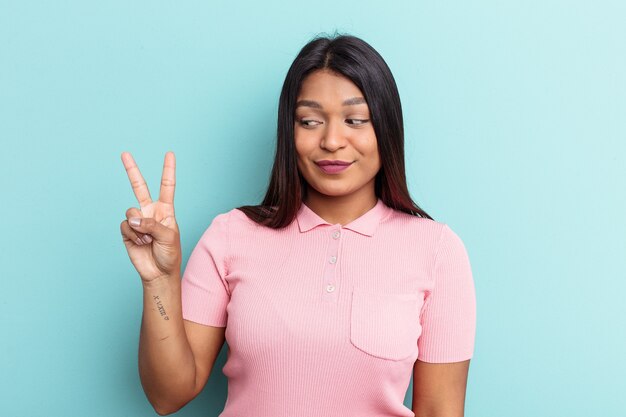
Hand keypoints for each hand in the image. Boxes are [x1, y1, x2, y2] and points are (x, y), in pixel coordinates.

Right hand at [120, 151, 181, 283]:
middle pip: (139, 187)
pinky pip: (125, 226)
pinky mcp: (127, 231)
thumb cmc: (170, 254)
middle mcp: (150, 211)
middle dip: (131, 170)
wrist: (158, 273)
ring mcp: (138, 220)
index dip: (168, 170)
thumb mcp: (168, 237)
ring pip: (131, 212)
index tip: (170, 154)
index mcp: (165, 210)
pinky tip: (140, 243)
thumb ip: (152, 224)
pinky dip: (132, 235)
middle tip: (124, 153)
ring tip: (148, 240)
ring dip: (139, 227)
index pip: (167, 186)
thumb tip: (132, 218)